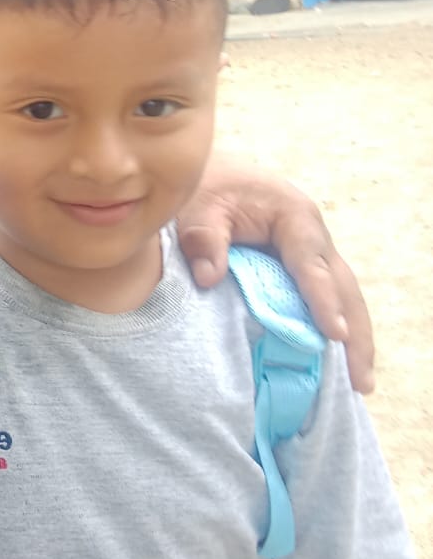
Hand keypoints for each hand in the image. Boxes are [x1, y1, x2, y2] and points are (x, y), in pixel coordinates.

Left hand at [178, 160, 374, 394]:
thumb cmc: (205, 189)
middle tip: (360, 380)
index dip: (323, 300)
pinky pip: (326, 297)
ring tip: (361, 384)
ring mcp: (312, 250)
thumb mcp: (197, 209)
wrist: (210, 174)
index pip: (311, 263)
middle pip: (342, 286)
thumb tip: (209, 279)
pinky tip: (338, 363)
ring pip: (342, 295)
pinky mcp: (303, 264)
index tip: (334, 334)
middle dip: (353, 332)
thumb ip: (203, 240)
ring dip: (353, 337)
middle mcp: (312, 234)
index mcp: (293, 215)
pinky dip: (335, 327)